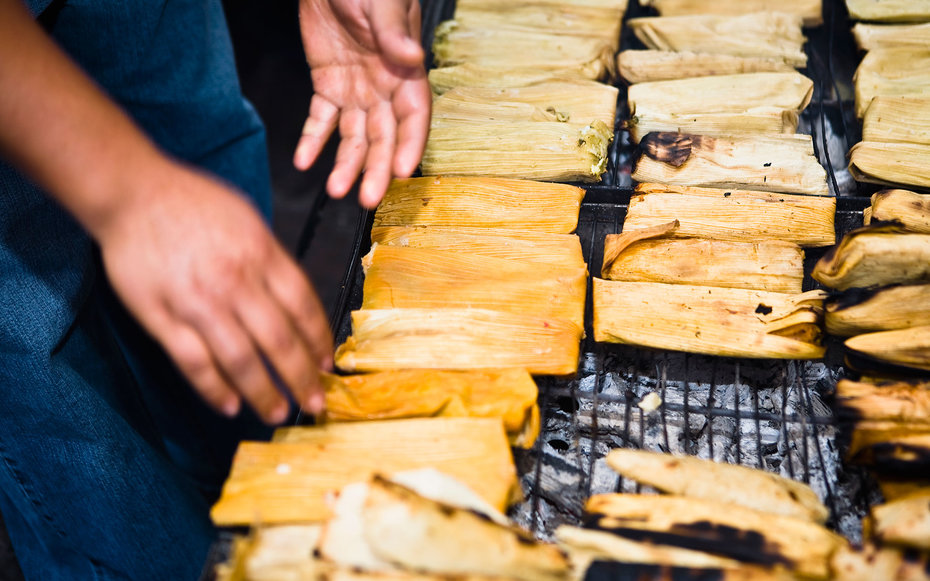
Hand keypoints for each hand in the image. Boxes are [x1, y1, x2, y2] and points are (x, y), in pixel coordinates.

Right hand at [97, 161, 333, 423]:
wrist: (132, 193)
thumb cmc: (193, 202)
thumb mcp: (248, 219)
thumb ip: (272, 260)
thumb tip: (295, 302)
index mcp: (261, 254)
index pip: (303, 307)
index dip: (320, 340)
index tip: (328, 362)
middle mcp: (235, 282)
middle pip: (280, 340)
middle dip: (302, 377)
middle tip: (316, 402)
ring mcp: (198, 303)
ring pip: (241, 360)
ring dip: (264, 393)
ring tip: (278, 413)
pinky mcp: (162, 318)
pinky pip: (194, 363)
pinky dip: (214, 389)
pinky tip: (230, 406)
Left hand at [293, 0, 430, 207]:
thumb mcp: (382, 4)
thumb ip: (394, 34)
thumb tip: (412, 59)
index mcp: (404, 71)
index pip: (413, 116)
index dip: (409, 144)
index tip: (401, 171)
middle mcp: (383, 88)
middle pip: (383, 137)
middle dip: (375, 168)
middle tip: (367, 198)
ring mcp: (356, 91)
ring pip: (353, 137)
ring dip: (345, 165)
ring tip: (335, 190)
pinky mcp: (328, 86)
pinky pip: (321, 120)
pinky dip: (312, 140)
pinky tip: (304, 161)